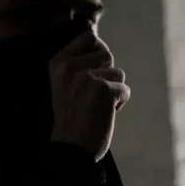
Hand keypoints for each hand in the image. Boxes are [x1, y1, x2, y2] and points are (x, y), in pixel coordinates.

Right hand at [48, 31, 130, 160]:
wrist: (70, 148)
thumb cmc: (71, 119)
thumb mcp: (65, 85)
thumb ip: (79, 64)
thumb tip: (102, 45)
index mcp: (59, 62)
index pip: (89, 37)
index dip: (97, 52)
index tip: (93, 71)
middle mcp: (71, 66)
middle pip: (107, 55)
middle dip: (107, 75)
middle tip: (91, 97)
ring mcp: (88, 78)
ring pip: (118, 74)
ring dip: (113, 91)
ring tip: (96, 107)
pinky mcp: (105, 91)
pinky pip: (125, 91)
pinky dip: (119, 104)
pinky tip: (103, 115)